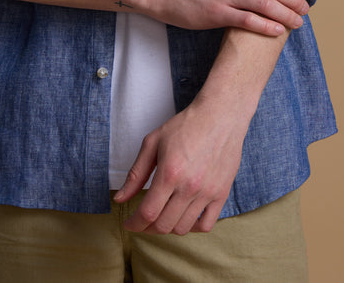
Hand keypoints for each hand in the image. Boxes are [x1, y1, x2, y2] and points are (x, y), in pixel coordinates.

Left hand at [114, 96, 247, 234]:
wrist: (220, 114)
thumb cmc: (186, 125)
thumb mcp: (153, 142)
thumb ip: (136, 173)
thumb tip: (120, 199)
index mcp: (169, 173)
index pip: (147, 213)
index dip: (134, 223)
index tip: (129, 223)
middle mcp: (189, 187)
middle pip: (163, 225)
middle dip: (147, 227)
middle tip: (143, 219)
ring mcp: (208, 192)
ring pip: (183, 228)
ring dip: (168, 226)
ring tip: (163, 214)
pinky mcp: (222, 193)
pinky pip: (206, 225)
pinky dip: (193, 227)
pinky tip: (185, 216)